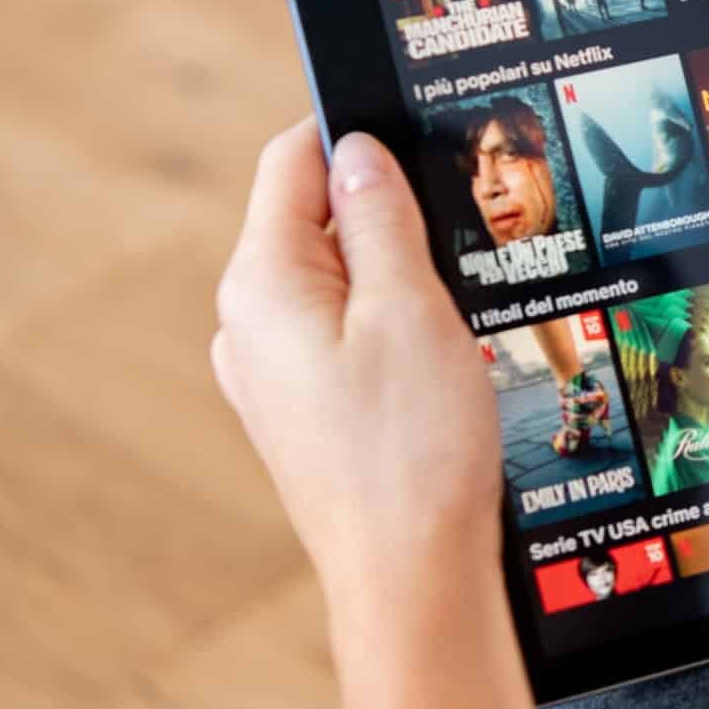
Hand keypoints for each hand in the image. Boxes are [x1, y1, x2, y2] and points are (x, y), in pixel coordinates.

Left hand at [212, 122, 502, 619]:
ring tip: (460, 303)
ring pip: (336, 282)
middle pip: (314, 221)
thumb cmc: (411, 450)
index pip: (292, 162)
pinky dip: (389, 327)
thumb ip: (379, 217)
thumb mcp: (409, 306)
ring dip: (395, 275)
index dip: (354, 134)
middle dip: (385, 211)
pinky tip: (442, 357)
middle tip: (462, 226)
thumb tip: (356, 151)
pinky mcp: (302, 414)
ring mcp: (270, 374)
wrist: (410, 582)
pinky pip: (342, 337)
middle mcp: (247, 325)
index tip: (417, 126)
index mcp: (260, 283)